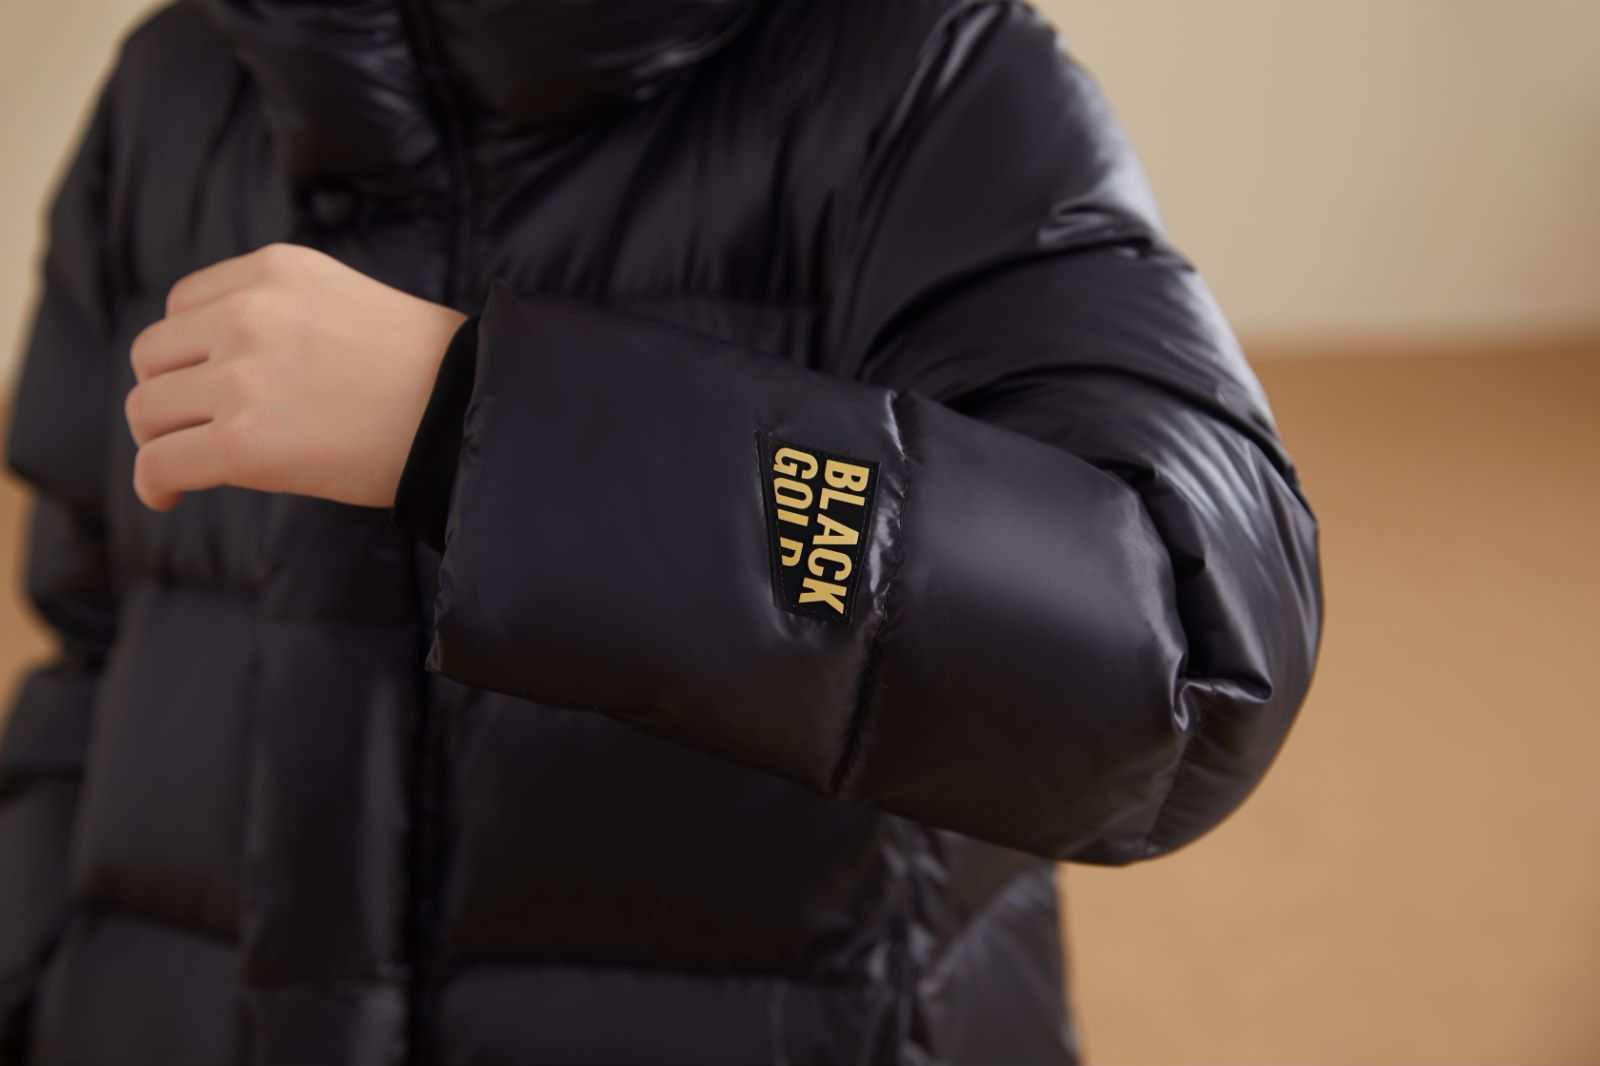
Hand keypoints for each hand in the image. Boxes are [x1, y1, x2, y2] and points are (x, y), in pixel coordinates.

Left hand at [124, 243, 467, 510]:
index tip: (209, 386)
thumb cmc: (428, 371)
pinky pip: (161, 463)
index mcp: (276, 270)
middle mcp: (248, 313)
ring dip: (162, 439)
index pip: (183, 305)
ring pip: (147, 410)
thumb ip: (282, 312)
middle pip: (154, 356)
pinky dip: (153, 483)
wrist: (470, 413)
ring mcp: (242, 378)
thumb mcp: (346, 302)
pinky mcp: (244, 443)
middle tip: (196, 430)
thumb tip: (223, 365)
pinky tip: (167, 495)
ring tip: (189, 464)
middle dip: (168, 395)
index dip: (188, 351)